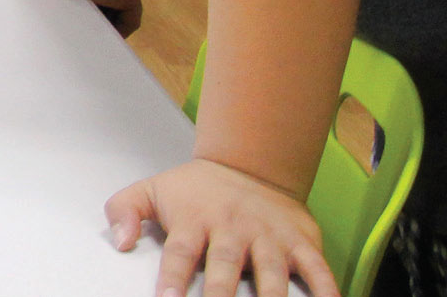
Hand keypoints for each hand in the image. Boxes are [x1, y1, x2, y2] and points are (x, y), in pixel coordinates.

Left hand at [105, 158, 337, 296]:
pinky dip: (327, 290)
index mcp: (195, 220)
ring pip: (271, 272)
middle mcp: (232, 229)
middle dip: (220, 295)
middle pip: (225, 265)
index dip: (172, 278)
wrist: (249, 164)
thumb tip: (120, 242)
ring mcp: (268, 237)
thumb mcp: (152, 190)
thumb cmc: (197, 189)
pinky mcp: (300, 242)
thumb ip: (124, 211)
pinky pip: (317, 269)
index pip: (180, 253)